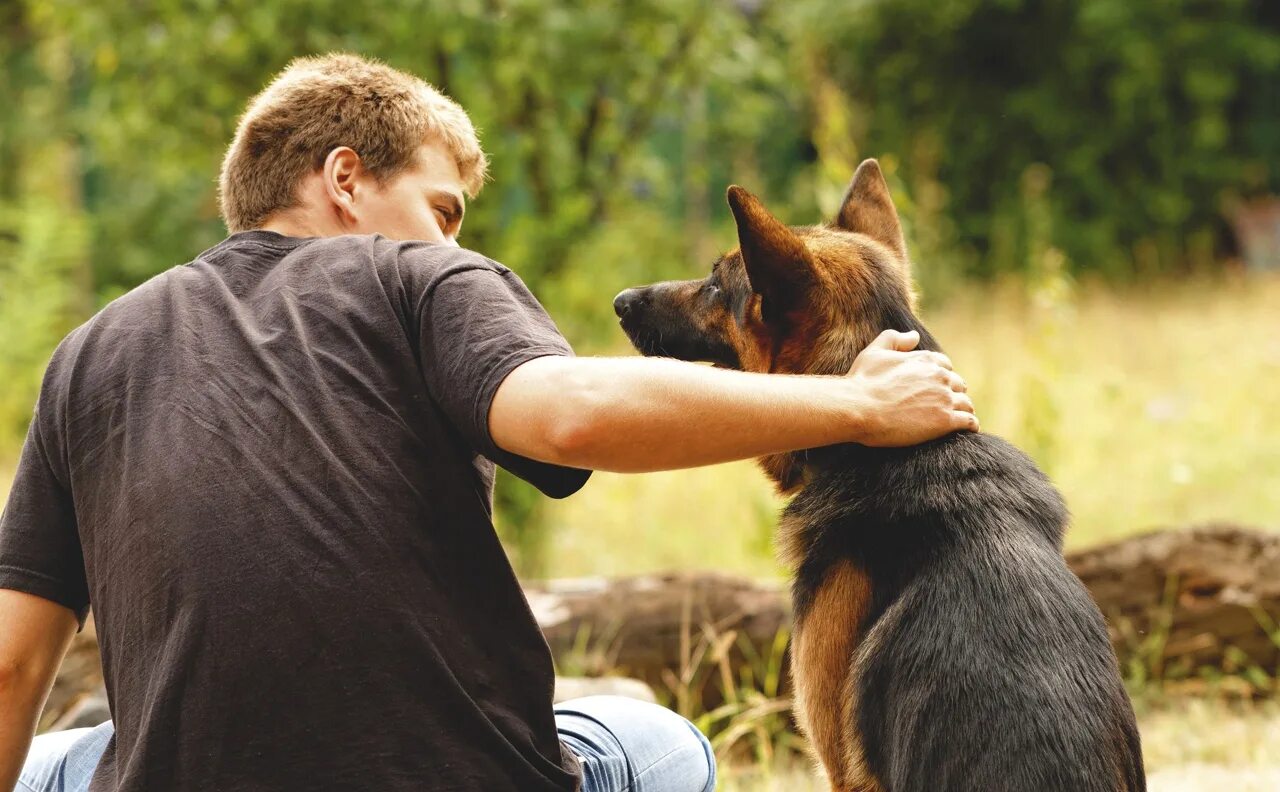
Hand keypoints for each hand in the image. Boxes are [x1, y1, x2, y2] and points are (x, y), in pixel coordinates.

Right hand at [844, 329, 977, 446]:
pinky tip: (968, 429)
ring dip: (963, 409)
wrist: (859, 409)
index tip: (936, 387)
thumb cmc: (863, 382)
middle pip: (958, 384)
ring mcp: (944, 398)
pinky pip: (969, 421)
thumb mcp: (874, 352)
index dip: (941, 376)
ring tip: (959, 417)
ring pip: (966, 403)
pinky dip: (971, 424)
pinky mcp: (945, 421)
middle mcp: (939, 376)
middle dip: (953, 392)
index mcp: (925, 359)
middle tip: (946, 405)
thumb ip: (895, 339)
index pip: (945, 366)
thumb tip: (915, 336)